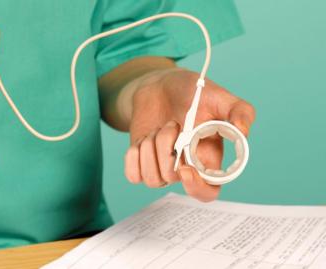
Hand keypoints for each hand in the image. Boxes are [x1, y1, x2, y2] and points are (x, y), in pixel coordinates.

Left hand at [124, 69, 254, 201]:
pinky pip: (133, 175)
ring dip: (151, 147)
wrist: (160, 85)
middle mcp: (185, 168)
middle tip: (172, 124)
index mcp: (209, 158)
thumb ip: (239, 111)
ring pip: (152, 178)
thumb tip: (243, 132)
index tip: (185, 169)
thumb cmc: (192, 93)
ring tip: (159, 128)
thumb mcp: (219, 96)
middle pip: (173, 178)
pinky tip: (143, 139)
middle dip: (167, 147)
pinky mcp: (142, 163)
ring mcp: (162, 167)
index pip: (208, 192)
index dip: (197, 187)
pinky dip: (134, 155)